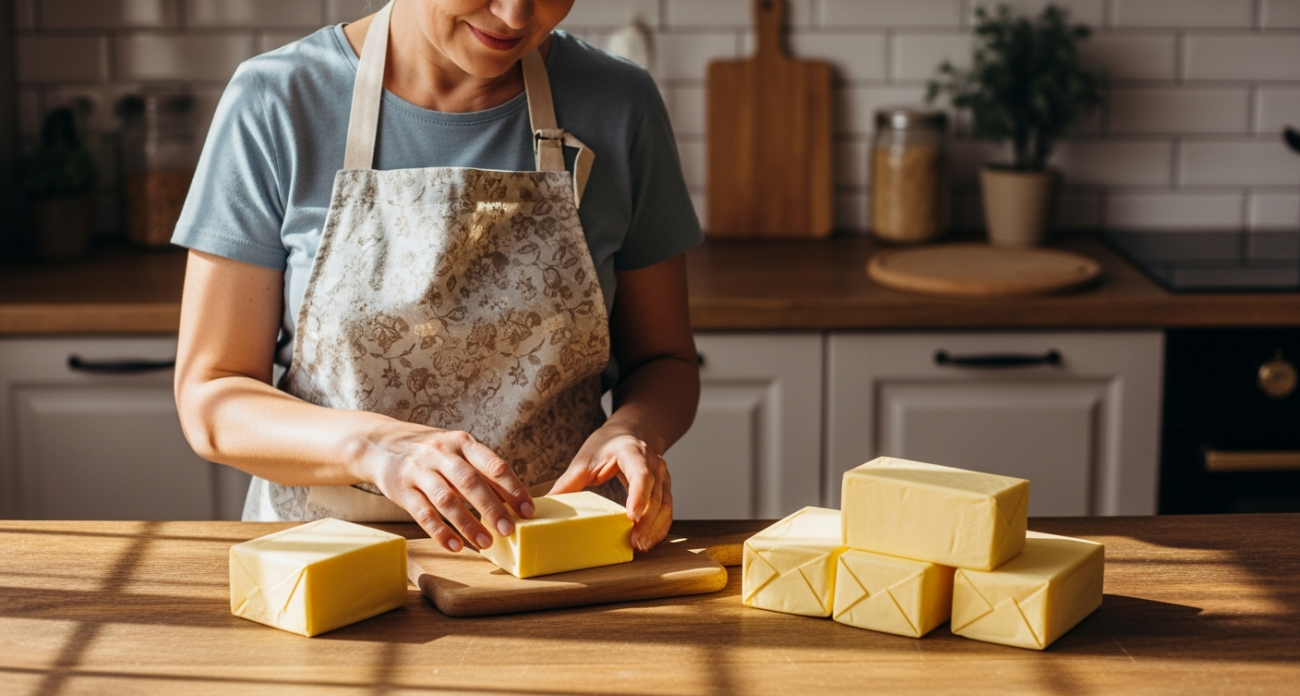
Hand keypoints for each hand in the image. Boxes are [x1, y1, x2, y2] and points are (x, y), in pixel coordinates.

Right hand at [362, 422, 533, 552]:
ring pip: (447, 500)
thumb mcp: (457, 451)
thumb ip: (482, 472)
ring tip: (485, 543)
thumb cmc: (431, 452)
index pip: (493, 465)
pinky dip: (440, 532)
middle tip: (509, 530)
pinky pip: (423, 514)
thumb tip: (514, 501)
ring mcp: (419, 471)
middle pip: (470, 482)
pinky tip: (455, 546)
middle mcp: (441, 454)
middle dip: (492, 508)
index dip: (513, 488)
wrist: (380, 444)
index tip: (527, 511)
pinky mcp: (402, 490)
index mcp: (462, 443)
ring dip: (468, 523)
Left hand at [549, 424, 671, 551]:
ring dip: (656, 528)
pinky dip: (660, 527)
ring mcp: (663, 477)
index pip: (641, 475)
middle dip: (647, 521)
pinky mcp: (665, 489)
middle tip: (636, 543)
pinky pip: (667, 510)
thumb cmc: (606, 445)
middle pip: (656, 495)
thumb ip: (568, 482)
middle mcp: (653, 463)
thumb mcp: (585, 459)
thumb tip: (545, 505)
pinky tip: (649, 541)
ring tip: (642, 547)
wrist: (630, 432)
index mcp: (632, 452)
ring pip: (665, 505)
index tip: (631, 518)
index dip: (638, 496)